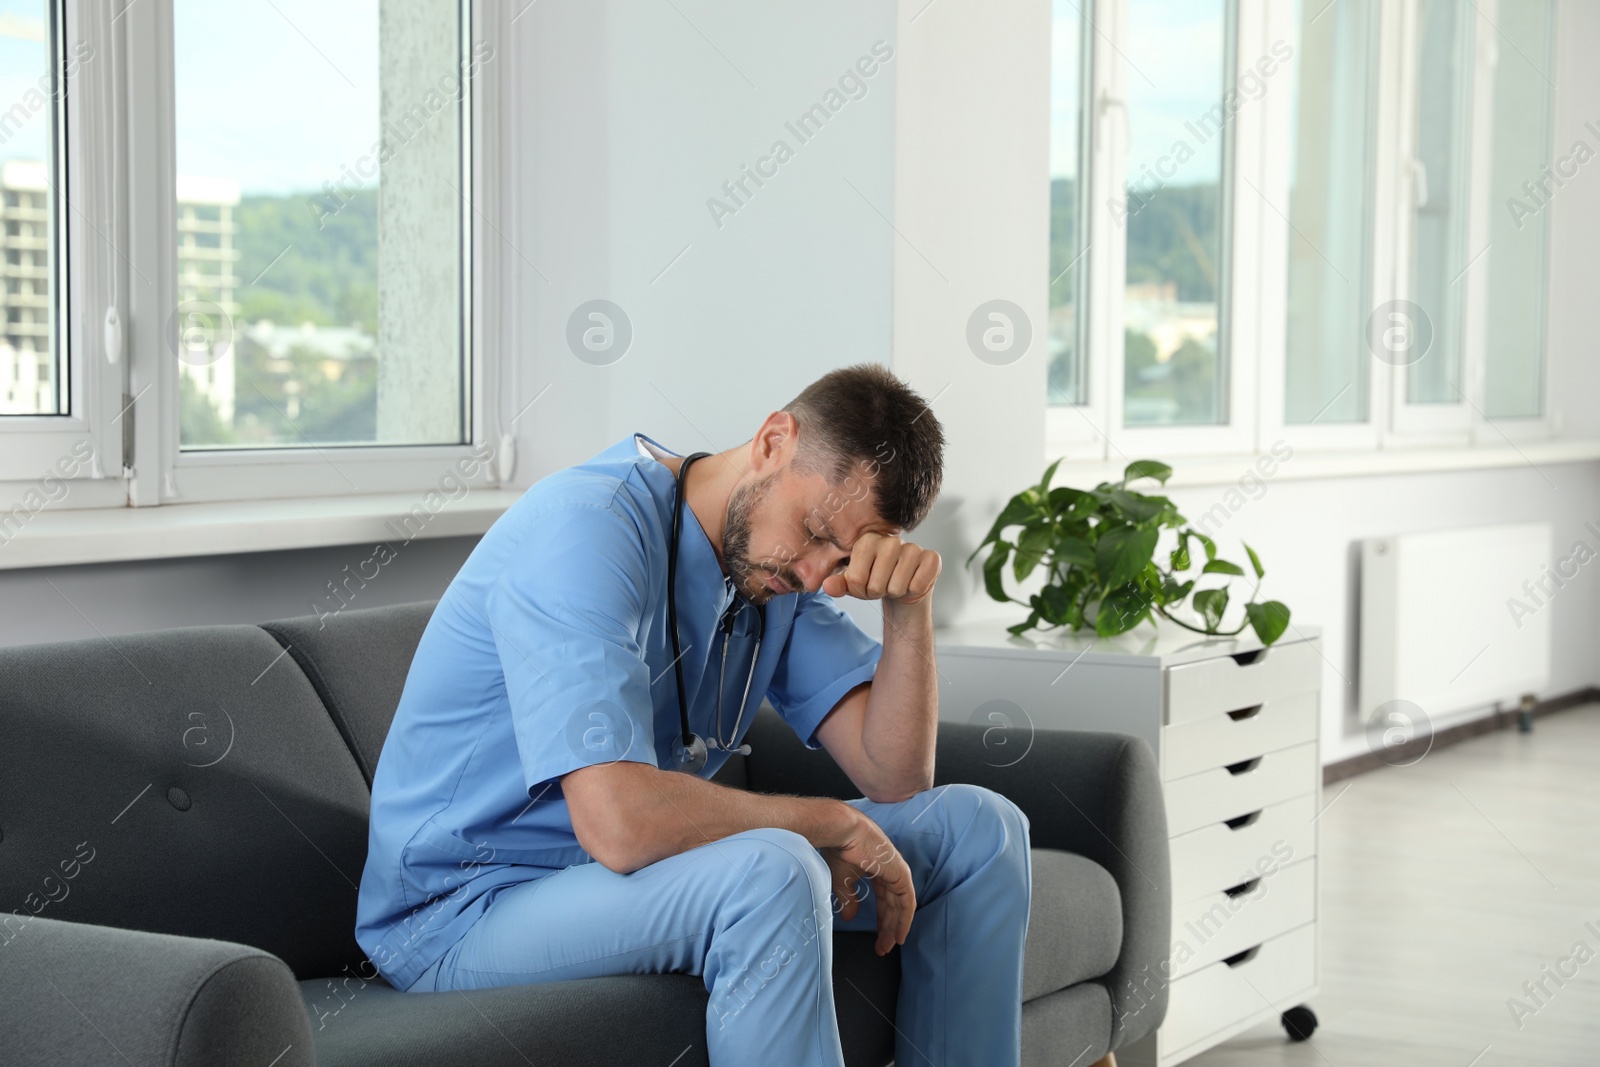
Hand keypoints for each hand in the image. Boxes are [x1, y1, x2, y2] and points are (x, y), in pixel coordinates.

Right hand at [819, 813, 914, 955]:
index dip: (880, 921)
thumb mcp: (841, 880)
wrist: (842, 832)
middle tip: (883, 948)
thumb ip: (849, 899)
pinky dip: (905, 919)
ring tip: (889, 946)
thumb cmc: (839, 850)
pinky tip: (900, 934)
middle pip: (892, 906)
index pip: (883, 900)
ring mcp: (897, 871)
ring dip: (896, 927)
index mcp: (877, 869)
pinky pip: (907, 901)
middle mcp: (889, 871)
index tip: (877, 939)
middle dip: (888, 928)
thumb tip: (850, 917)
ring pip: (901, 906)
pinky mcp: (901, 873)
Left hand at [821, 532, 940, 605]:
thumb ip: (838, 584)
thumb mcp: (853, 584)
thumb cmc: (876, 581)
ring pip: (897, 587)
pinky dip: (913, 591)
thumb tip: (828, 586)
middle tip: (883, 585)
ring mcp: (913, 548)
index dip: (860, 590)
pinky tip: (912, 582)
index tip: (865, 584)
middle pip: (876, 584)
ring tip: (896, 584)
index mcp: (867, 541)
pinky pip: (917, 586)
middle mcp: (890, 540)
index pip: (855, 578)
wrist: (903, 587)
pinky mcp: (932, 558)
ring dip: (896, 593)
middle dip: (878, 593)